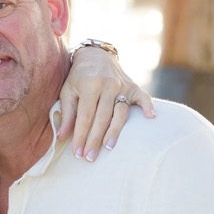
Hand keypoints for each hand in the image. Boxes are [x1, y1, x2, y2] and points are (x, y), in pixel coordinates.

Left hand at [54, 46, 156, 161]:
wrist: (96, 55)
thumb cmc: (78, 77)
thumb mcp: (68, 91)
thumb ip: (66, 113)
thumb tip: (62, 136)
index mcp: (89, 85)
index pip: (85, 116)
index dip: (81, 136)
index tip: (77, 153)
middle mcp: (107, 85)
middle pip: (102, 118)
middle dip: (94, 140)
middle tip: (89, 158)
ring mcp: (122, 85)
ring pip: (120, 113)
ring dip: (114, 131)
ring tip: (108, 148)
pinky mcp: (133, 86)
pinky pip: (143, 97)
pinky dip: (148, 106)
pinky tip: (151, 118)